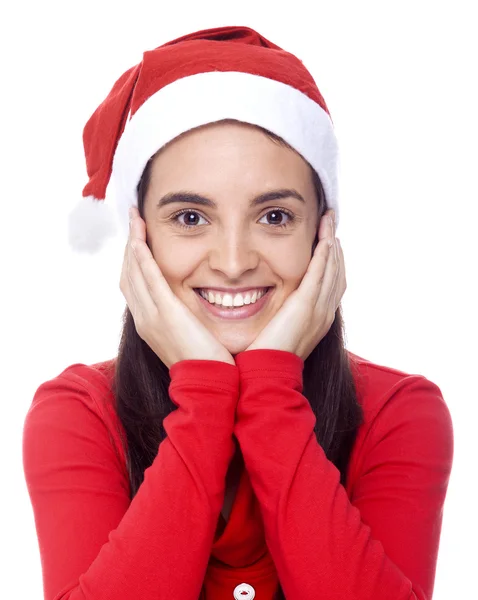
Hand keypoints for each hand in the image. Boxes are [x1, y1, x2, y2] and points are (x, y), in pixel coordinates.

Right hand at [119, 206, 234, 368]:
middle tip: (133, 221)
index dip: (134, 260)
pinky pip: (148, 278)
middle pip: (128, 275)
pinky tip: (140, 238)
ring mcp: (151, 316)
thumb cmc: (205, 362)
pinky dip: (142, 256)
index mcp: (150, 324)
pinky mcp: (165, 313)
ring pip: (134, 272)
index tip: (138, 240)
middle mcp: (144, 318)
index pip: (135, 285)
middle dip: (129, 246)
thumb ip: (186, 318)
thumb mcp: (190, 336)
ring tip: (135, 220)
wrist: (208, 384)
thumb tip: (192, 305)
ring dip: (133, 243)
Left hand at [244, 209, 345, 360]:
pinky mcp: (306, 306)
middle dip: (335, 246)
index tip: (327, 241)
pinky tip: (325, 238)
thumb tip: (270, 302)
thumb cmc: (266, 355)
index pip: (331, 283)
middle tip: (331, 223)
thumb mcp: (278, 331)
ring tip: (329, 222)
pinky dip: (325, 255)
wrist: (266, 374)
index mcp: (318, 319)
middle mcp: (324, 312)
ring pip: (332, 269)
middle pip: (337, 272)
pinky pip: (321, 274)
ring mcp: (319, 310)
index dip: (332, 260)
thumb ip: (281, 314)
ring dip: (332, 243)